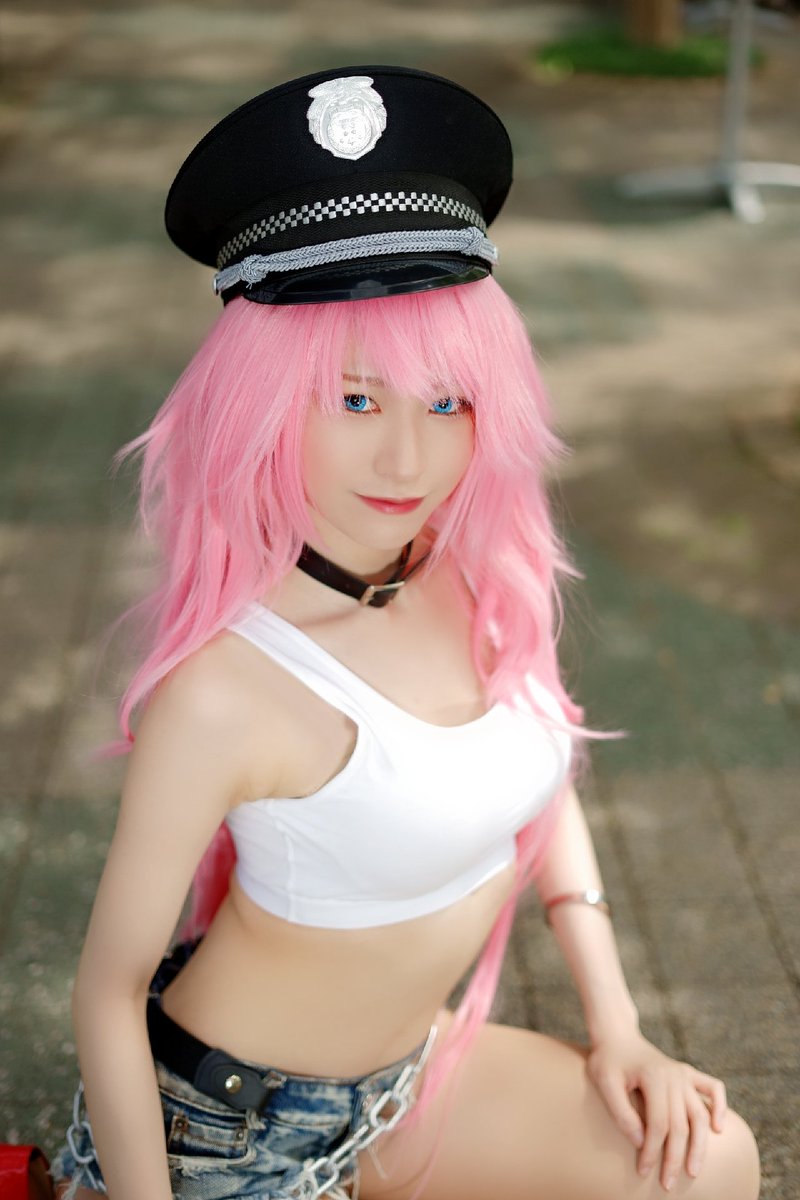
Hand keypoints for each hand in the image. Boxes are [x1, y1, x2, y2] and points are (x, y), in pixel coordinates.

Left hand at [586, 1031, 726, 1191]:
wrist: (616, 1036)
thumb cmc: (607, 1061)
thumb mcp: (603, 1082)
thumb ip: (620, 1111)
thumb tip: (640, 1142)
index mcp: (654, 1077)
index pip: (659, 1124)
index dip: (652, 1151)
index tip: (643, 1171)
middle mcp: (674, 1075)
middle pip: (681, 1125)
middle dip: (675, 1158)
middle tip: (667, 1184)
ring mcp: (683, 1074)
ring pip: (701, 1114)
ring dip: (700, 1145)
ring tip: (693, 1170)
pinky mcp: (688, 1073)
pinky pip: (713, 1088)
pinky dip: (720, 1106)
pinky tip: (718, 1129)